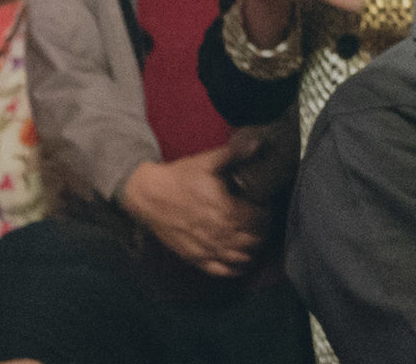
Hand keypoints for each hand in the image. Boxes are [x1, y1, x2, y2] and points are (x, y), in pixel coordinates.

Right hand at [119, 150, 264, 276]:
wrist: (148, 195)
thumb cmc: (179, 178)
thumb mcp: (208, 161)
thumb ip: (236, 153)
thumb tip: (259, 144)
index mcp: (226, 211)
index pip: (259, 220)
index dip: (267, 215)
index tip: (266, 207)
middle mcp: (219, 234)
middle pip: (253, 241)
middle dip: (263, 233)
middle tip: (262, 223)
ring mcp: (206, 249)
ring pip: (240, 259)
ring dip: (253, 252)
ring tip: (255, 241)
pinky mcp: (193, 258)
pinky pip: (220, 271)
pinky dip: (234, 270)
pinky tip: (241, 263)